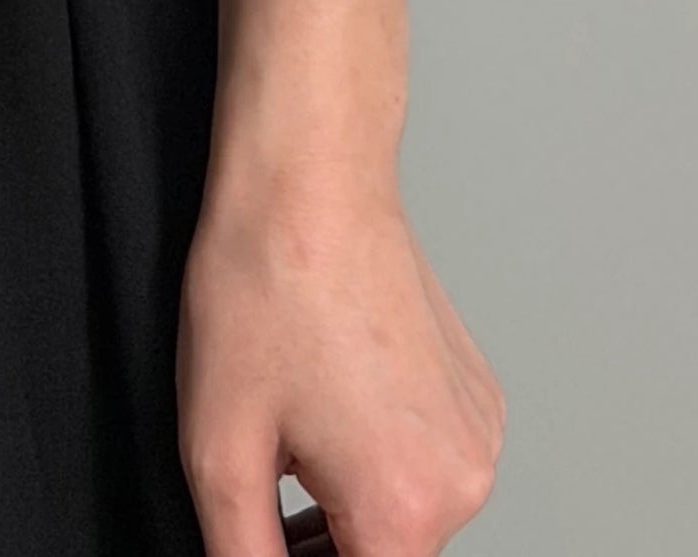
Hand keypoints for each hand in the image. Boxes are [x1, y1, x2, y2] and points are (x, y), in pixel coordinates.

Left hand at [178, 162, 503, 556]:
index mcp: (405, 509)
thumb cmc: (264, 286)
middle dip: (320, 548)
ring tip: (286, 437)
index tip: (271, 536)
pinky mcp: (477, 396)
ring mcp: (479, 434)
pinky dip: (376, 452)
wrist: (308, 178)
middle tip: (262, 498)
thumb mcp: (218, 449)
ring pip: (405, 510)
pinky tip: (324, 400)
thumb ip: (243, 553)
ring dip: (347, 503)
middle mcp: (464, 482)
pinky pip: (425, 457)